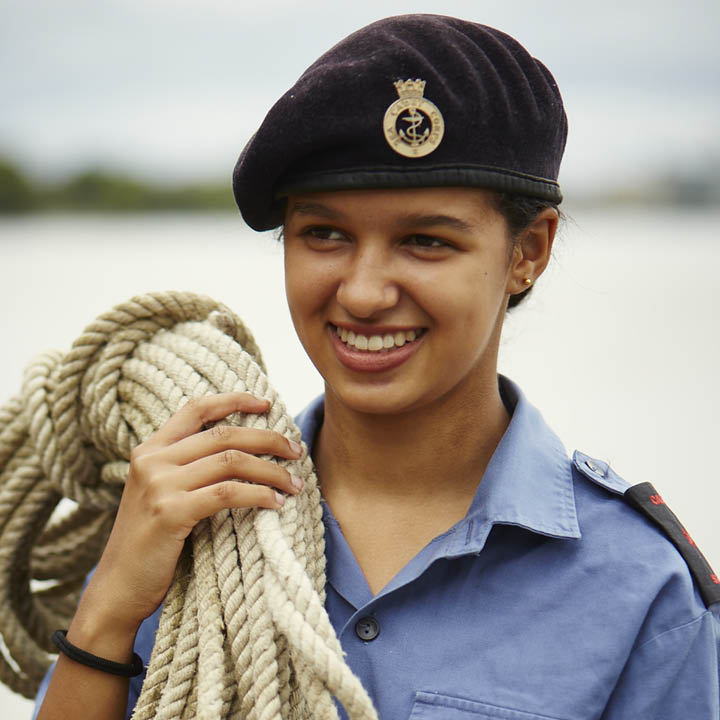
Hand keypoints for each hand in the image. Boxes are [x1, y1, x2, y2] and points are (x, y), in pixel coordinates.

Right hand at [81, 392, 302, 633]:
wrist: (117, 589)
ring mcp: (159, 485)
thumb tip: (245, 452)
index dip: (233, 400)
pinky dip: (259, 495)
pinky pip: (227, 493)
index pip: (196, 409)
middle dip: (268, 440)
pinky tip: (277, 504)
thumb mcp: (161, 493)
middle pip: (224, 435)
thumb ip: (188, 468)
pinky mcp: (170, 512)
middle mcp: (152, 460)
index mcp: (150, 449)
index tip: (265, 404)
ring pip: (231, 461)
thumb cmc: (150, 543)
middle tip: (296, 452)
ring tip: (294, 484)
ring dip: (272, 471)